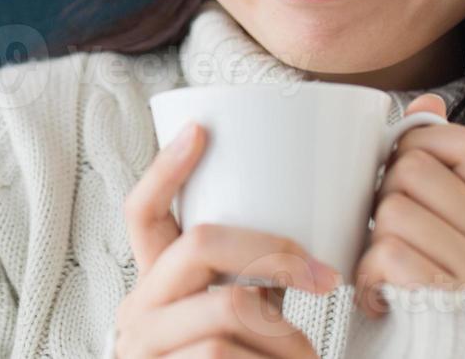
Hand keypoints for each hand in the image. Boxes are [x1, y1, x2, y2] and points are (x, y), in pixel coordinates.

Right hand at [113, 122, 338, 357]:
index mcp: (155, 283)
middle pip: (199, 245)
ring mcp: (144, 352)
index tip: (203, 129)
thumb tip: (321, 201)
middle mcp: (137, 312)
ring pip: (225, 311)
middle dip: (273, 251)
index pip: (142, 210)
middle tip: (327, 279)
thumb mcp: (246, 318)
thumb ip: (257, 274)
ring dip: (285, 335)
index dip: (167, 166)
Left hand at [354, 94, 464, 318]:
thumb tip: (427, 102)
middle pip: (414, 171)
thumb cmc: (431, 297)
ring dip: (371, 240)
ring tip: (384, 269)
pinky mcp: (446, 303)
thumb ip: (439, 168)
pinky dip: (367, 276)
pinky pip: (387, 254)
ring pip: (394, 209)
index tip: (402, 175)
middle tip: (389, 234)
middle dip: (384, 196)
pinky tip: (378, 296)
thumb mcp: (446, 233)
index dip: (420, 146)